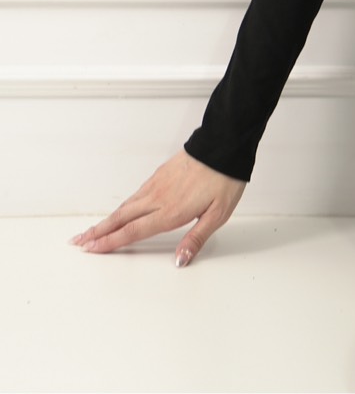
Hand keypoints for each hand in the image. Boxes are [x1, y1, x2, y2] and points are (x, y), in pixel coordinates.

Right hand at [71, 149, 245, 266]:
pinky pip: (136, 193)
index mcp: (170, 212)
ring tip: (92, 229)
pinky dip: (122, 205)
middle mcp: (158, 198)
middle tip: (78, 242)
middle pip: (121, 218)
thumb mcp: (218, 214)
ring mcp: (157, 183)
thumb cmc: (225, 179)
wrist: (225, 144)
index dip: (110, 243)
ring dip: (106, 218)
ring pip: (126, 205)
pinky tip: (121, 209)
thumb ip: (196, 238)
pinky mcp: (161, 173)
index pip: (133, 231)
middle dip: (97, 232)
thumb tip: (180, 260)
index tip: (91, 250)